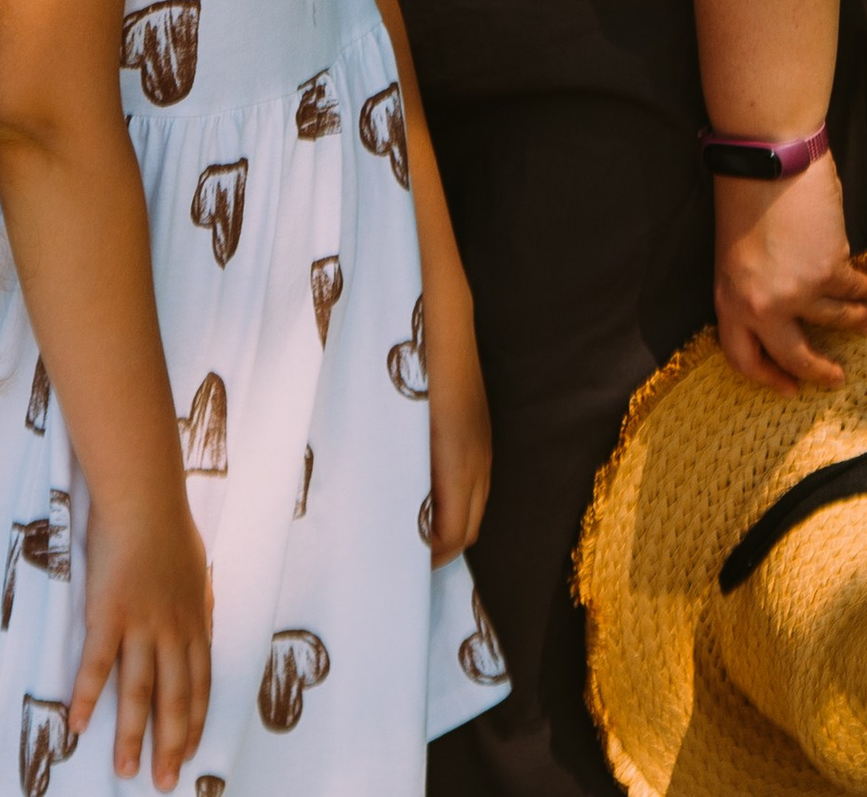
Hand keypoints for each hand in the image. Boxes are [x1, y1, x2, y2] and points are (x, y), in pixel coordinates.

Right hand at [70, 476, 211, 787]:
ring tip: (125, 770)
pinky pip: (96, 664)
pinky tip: (77, 724)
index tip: (190, 754)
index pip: (200, 686)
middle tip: (164, 782)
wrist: (144, 497)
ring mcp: (141, 625)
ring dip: (131, 736)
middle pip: (173, 700)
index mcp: (194, 623)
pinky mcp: (108, 613)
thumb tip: (205, 627)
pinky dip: (86, 696)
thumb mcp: (198, 571)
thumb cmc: (170, 528)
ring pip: (137, 692)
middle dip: (170, 746)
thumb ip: (200, 605)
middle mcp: (172, 632)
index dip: (195, 724)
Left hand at [421, 269, 491, 561]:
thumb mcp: (393, 418)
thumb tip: (386, 510)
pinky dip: (451, 498)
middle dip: (437, 548)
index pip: (452, 534)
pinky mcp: (477, 423)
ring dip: (445, 523)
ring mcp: (481, 438)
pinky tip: (420, 487)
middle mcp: (476, 454)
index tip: (394, 565)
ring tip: (406, 526)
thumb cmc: (408, 356)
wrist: (440, 302)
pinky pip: (473, 479)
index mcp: (456, 457)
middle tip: (398, 554)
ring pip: (473, 503)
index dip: (427, 557)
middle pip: (467, 527)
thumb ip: (398, 467)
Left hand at [712, 154, 866, 394]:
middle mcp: (762, 305)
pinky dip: (863, 287)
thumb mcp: (734, 253)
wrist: (769, 157)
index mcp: (729, 298)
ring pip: (835, 320)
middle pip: (793, 356)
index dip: (767, 377)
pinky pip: (853, 289)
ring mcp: (798, 292)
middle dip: (818, 372)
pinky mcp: (830, 272)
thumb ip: (751, 288)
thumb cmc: (746, 194)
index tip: (788, 388)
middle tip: (835, 379)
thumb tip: (780, 314)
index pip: (743, 357)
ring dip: (855, 320)